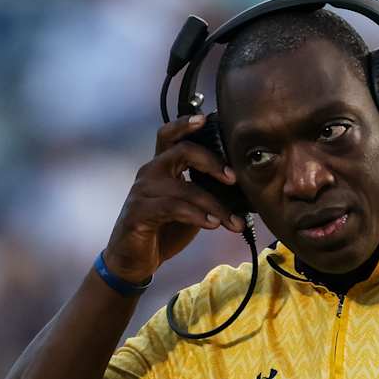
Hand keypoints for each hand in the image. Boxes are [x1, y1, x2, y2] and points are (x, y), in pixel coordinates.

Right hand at [100, 114, 242, 284]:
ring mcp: (142, 192)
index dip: (186, 123)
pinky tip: (212, 224)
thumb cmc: (164, 230)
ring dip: (213, 205)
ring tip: (232, 221)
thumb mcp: (191, 207)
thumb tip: (243, 189)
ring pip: (184, 187)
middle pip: (181, 151)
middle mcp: (150, 173)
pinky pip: (173, 208)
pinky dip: (196, 216)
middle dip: (212, 162)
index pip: (170, 135)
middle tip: (234, 178)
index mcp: (162, 166)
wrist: (135, 260)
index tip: (207, 118)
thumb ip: (208, 193)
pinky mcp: (138, 213)